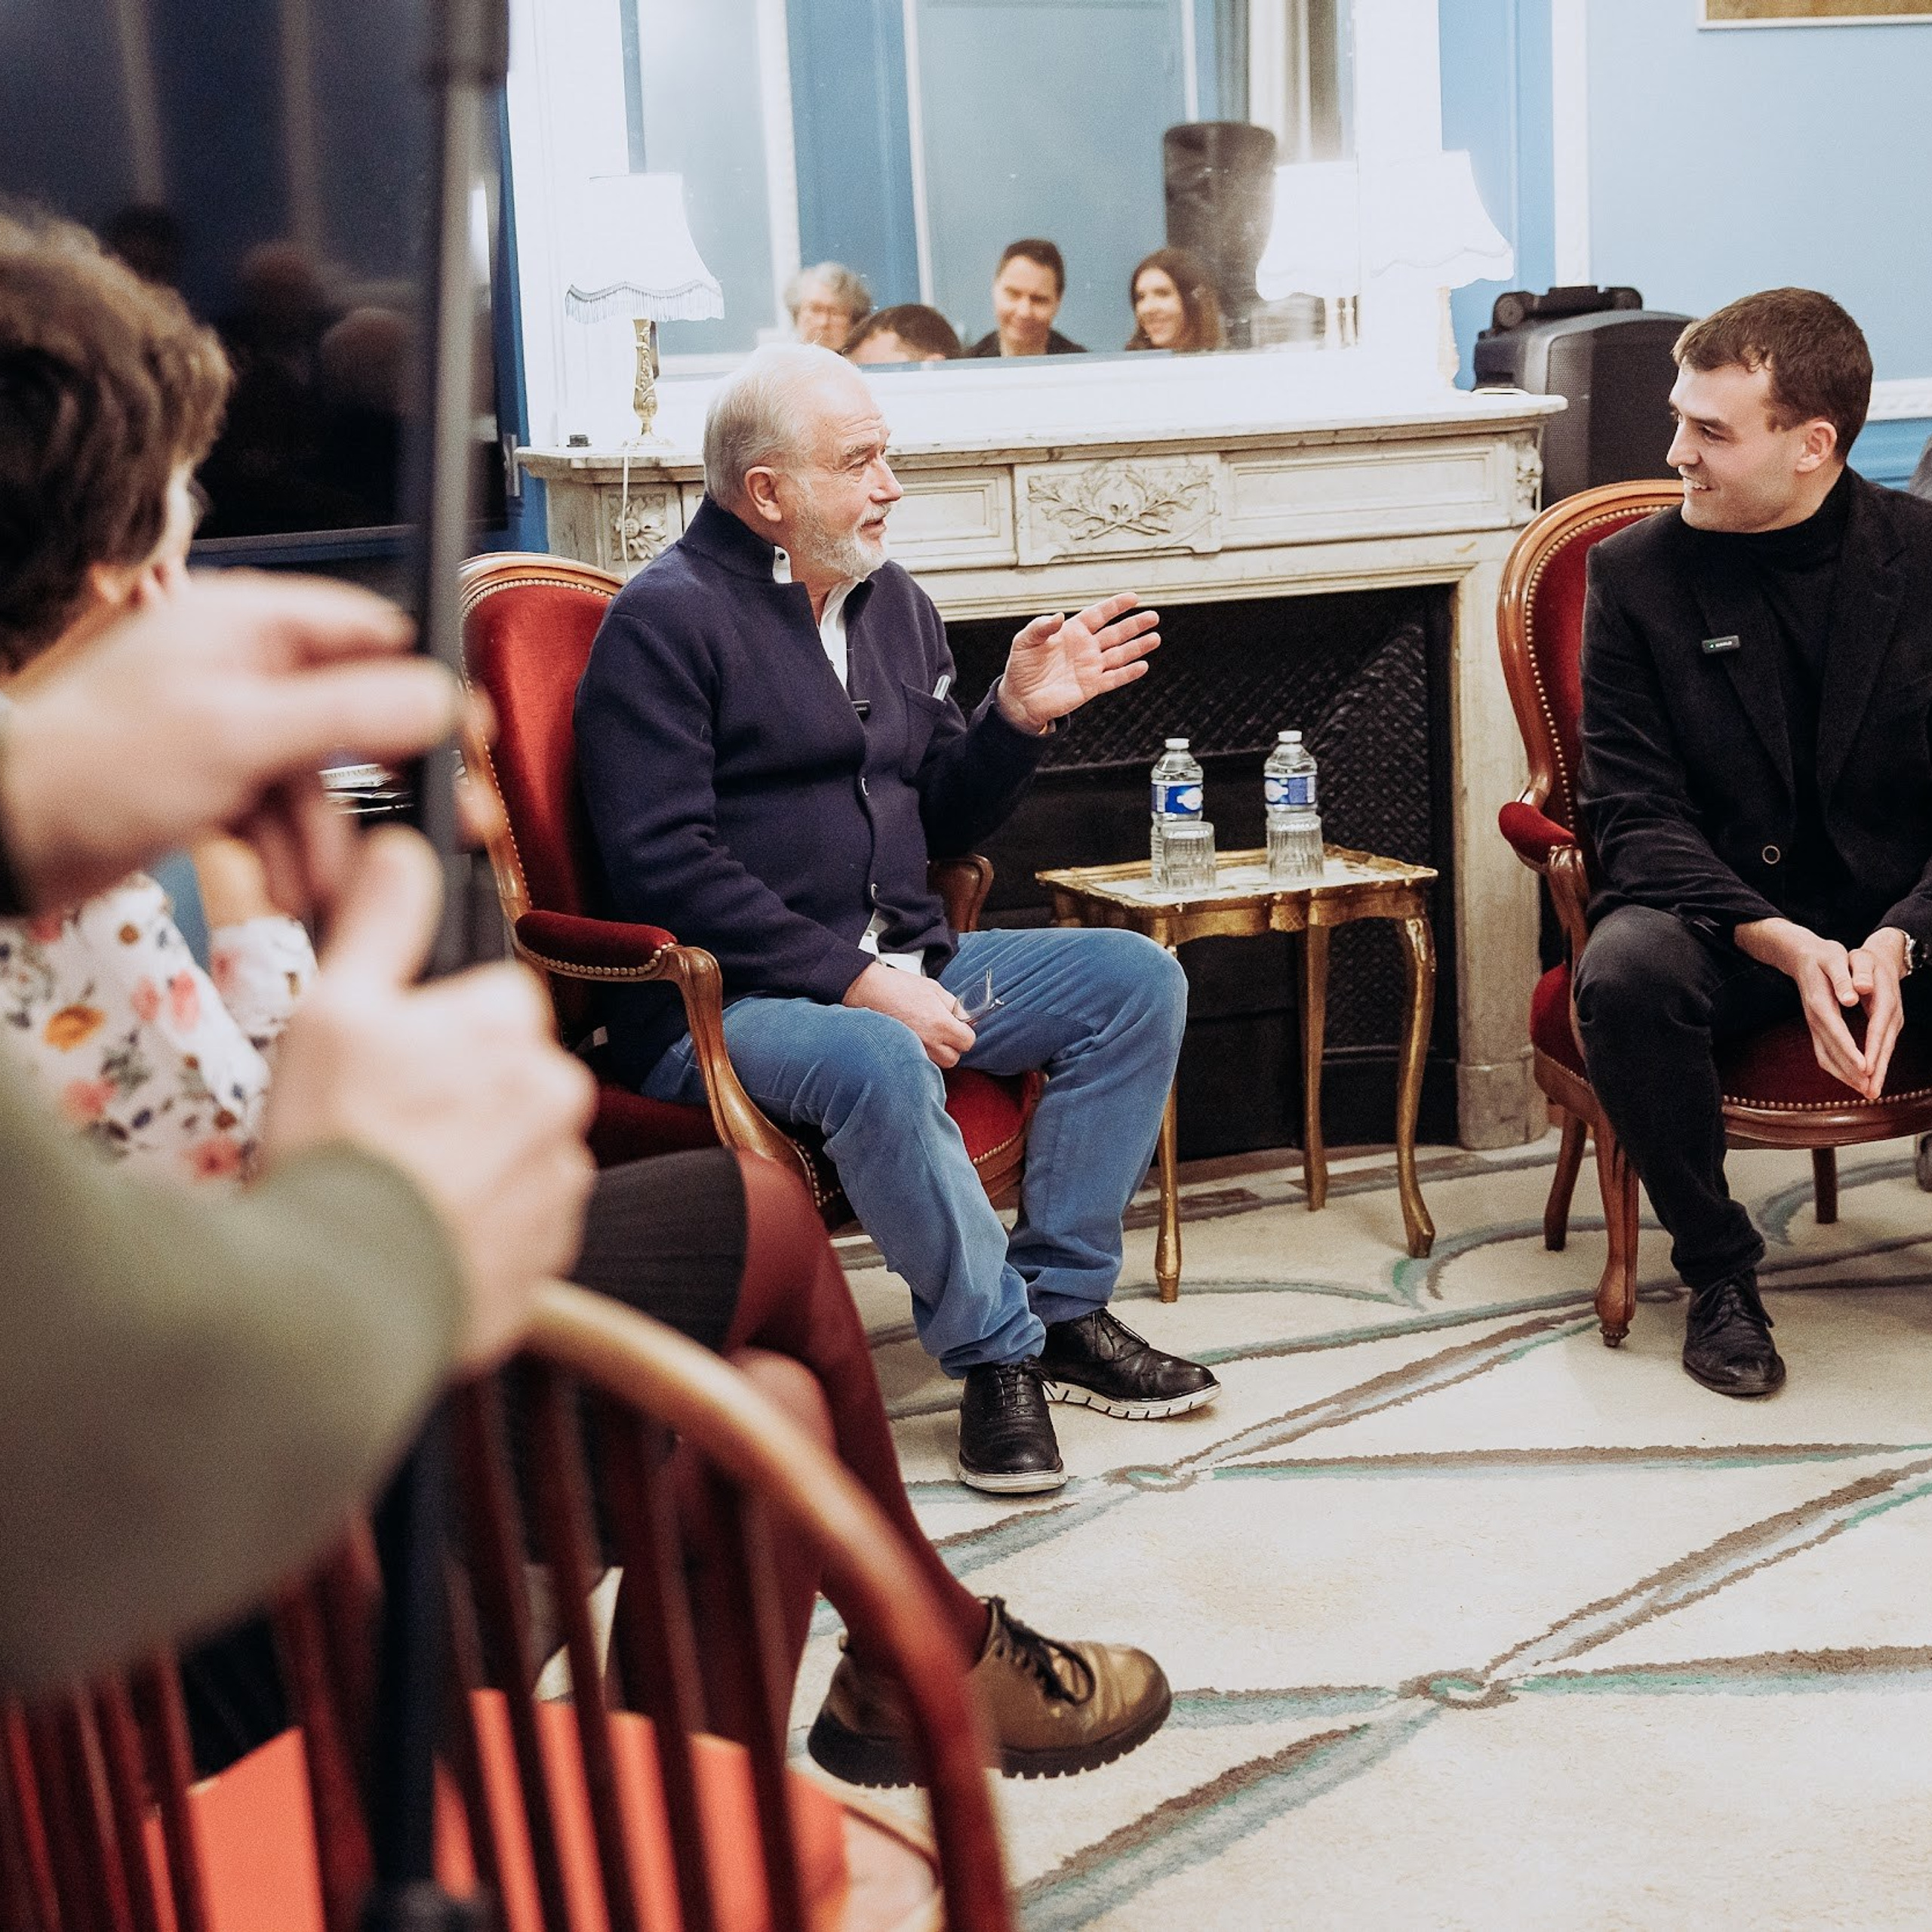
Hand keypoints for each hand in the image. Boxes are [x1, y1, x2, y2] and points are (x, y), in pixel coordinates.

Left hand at [0, 572, 455, 913]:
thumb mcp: (240, 735)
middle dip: (386, 781)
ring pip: (320, 781)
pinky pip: (280, 817)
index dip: (424, 684)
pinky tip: (281, 889)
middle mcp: (243, 668)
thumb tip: (443, 695)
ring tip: (320, 888)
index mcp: (248, 625)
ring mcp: (229, 728)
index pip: (370, 632)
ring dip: (325, 840)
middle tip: (444, 821)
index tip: (468, 736)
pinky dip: (286, 855)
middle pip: (355, 716)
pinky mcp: (213, 784)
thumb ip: (349, 711)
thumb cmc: (99, 769)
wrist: (10, 839)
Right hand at [257, 828, 596, 1369]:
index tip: (395, 1061)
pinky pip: (524, 1222)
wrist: (341, 1289)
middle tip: (387, 1130)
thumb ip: (383, 923)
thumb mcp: (334, 1010)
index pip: (497, 999)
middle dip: (461, 1095)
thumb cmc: (335, 1142)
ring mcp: (562, 1180)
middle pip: (512, 1075)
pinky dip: (485, 1226)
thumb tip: (407, 847)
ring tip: (401, 1189)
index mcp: (514, 1029)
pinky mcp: (555, 1251)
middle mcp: (559, 1098)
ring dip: (475, 1161)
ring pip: (519, 1148)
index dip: (439, 1027)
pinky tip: (426, 1235)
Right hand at [842, 961, 975, 1067]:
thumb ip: (954, 1005)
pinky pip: (920, 1061)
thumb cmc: (899, 986)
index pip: (968, 1042)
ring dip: (938, 1052)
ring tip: (929, 1034)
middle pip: (954, 1058)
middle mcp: (929, 1042)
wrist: (868, 991)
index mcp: (941, 1024)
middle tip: (945, 1031)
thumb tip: (966, 1019)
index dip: (966, 1033)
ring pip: (937, 1063)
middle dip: (953, 1047)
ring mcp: (914, 1050)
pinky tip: (917, 1038)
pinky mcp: (901, 1054)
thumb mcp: (934, 989)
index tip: (960, 1026)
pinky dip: (923, 1054)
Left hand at [995, 591, 1159, 733]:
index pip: (1098, 615)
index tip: (1133, 597)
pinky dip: (1128, 673)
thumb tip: (1058, 616)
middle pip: (1115, 633)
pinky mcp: (1090, 686)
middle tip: (1153, 616)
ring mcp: (1090, 667)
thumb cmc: (1022, 667)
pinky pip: (1113, 678)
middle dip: (1134, 625)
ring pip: (1119, 654)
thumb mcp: (1025, 641)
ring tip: (1155, 638)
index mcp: (1072, 632)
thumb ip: (1041, 626)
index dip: (1115, 606)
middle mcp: (1085, 648)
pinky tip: (1143, 666)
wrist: (1020, 698)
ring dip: (1138, 647)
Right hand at [1734, 916, 1876, 1095]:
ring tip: (1865, 1090)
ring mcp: (1814, 1026)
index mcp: (1821, 1003)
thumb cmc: (1824, 956)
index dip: (1850, 1052)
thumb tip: (1850, 998)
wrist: (1802, 957)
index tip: (1865, 1068)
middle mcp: (1815, 1019)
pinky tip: (1853, 1078)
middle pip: (1831, 1052)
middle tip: (1870, 1090)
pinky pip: (1825, 1055)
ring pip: (1826, 1058)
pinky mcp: (1817, 1029)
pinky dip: (1839, 1070)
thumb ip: (1842, 978)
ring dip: (1845, 1077)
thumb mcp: (1834, 958)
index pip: (1836, 1032)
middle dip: (1851, 1073)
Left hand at [1847, 927, 1909, 1099]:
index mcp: (1885, 1000)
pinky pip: (1881, 1049)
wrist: (1883, 958)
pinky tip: (1867, 1080)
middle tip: (1870, 1091)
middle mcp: (1892, 1015)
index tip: (1865, 1068)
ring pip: (1885, 1051)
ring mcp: (1893, 1022)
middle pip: (1885, 1046)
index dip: (1872, 1048)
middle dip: (1877, 1069)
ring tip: (1869, 1093)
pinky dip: (1875, 1065)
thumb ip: (1861, 972)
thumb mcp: (1862, 959)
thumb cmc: (1866, 959)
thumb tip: (1861, 987)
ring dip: (1878, 1072)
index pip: (1877, 1028)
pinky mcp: (1888, 1027)